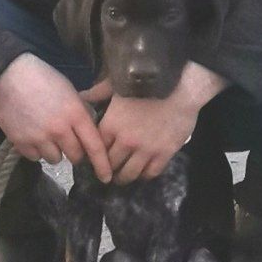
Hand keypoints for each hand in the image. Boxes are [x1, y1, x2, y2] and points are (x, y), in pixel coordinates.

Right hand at [0, 55, 113, 182]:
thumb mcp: (71, 92)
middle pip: (75, 156)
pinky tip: (33, 135)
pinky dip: (36, 150)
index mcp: (75, 114)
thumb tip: (89, 134)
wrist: (10, 75)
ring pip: (55, 159)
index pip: (94, 146)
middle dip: (75, 152)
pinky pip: (35, 158)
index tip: (106, 177)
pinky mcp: (21, 142)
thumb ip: (81, 114)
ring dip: (54, 151)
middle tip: (68, 141)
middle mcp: (59, 129)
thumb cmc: (44, 79)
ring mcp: (39, 137)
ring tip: (47, 135)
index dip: (102, 164)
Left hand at [85, 62, 227, 184]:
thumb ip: (99, 92)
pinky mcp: (164, 154)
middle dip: (108, 169)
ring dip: (124, 177)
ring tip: (123, 177)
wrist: (180, 88)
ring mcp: (145, 150)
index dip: (95, 153)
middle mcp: (125, 141)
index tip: (95, 157)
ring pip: (130, 173)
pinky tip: (143, 173)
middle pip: (111, 164)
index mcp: (111, 125)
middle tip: (108, 172)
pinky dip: (145, 175)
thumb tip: (81, 97)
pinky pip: (151, 172)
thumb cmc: (147, 84)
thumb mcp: (118, 85)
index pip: (97, 147)